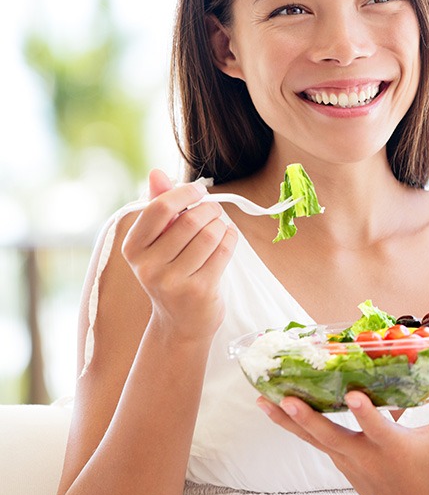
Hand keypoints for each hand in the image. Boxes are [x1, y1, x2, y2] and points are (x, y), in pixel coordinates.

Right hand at [121, 169, 237, 340]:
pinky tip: (227, 239)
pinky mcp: (199, 291)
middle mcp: (148, 266)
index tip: (197, 192)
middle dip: (209, 209)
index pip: (159, 208)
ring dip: (222, 224)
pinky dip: (231, 238)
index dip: (184, 193)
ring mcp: (173, 281)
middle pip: (190, 220)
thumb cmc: (171, 271)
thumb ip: (158, 205)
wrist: (180, 322)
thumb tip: (156, 172)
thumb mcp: (158, 241)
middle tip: (214, 211)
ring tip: (219, 227)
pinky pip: (223, 250)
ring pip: (210, 234)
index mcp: (133, 248)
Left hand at [259, 362, 428, 494]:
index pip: (378, 428)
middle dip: (306, 419)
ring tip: (263, 401)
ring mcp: (348, 462)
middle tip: (284, 398)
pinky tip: (279, 408)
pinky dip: (298, 427)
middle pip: (331, 437)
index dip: (366, 413)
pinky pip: (316, 443)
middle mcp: (365, 456)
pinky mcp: (340, 463)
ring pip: (314, 440)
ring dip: (288, 422)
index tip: (354, 394)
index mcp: (394, 448)